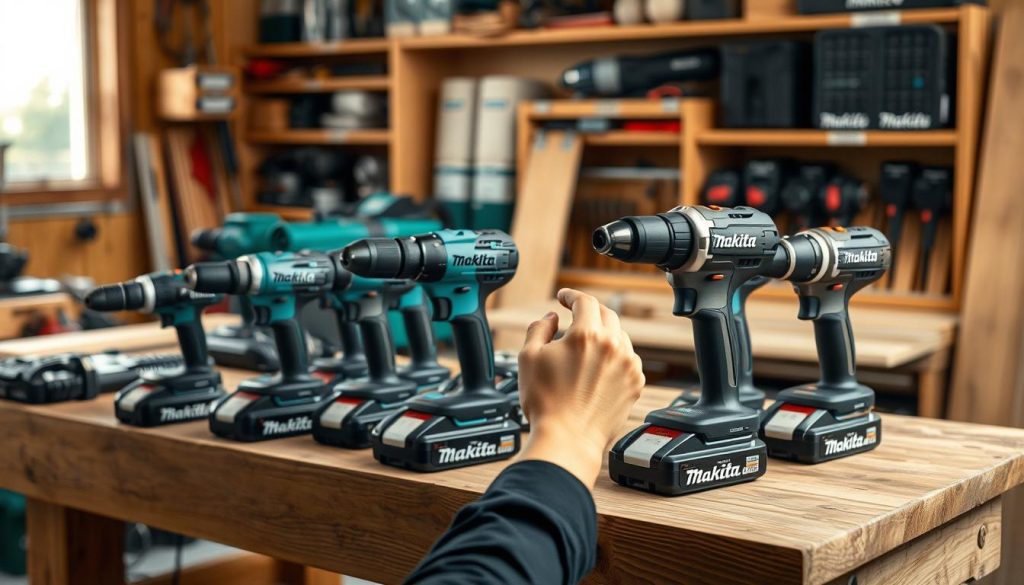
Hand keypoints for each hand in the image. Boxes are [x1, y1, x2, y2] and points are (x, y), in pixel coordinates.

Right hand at [515, 288, 645, 489]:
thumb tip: (551, 318)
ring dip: (604, 334)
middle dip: (589, 311)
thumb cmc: (545, 402)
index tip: (564, 298)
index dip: (571, 295)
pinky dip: (615, 356)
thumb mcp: (528, 357)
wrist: (568, 439)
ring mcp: (628, 365)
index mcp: (586, 335)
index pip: (584, 301)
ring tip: (586, 345)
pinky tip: (599, 366)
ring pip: (620, 336)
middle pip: (606, 314)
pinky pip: (628, 359)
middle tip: (575, 315)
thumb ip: (539, 329)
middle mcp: (613, 346)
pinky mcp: (635, 383)